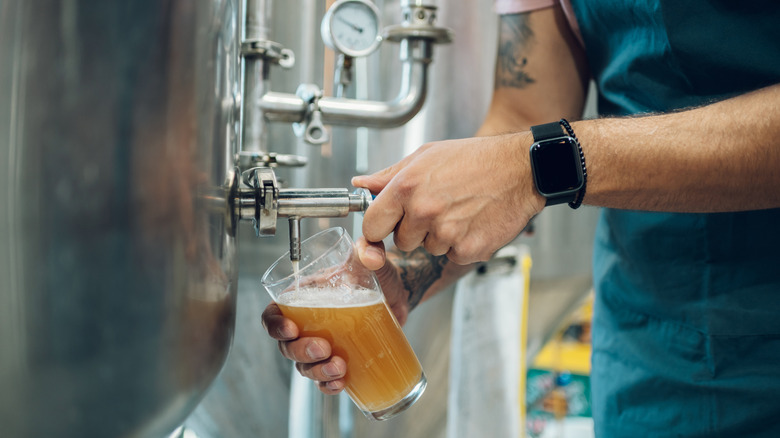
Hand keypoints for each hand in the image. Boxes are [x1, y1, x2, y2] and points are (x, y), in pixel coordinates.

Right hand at [260, 237, 410, 394]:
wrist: (399, 293)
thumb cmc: (376, 274)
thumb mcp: (370, 259)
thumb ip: (369, 248)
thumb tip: (371, 254)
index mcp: (303, 298)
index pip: (274, 314)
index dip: (275, 325)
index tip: (291, 329)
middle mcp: (307, 323)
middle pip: (286, 346)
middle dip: (300, 351)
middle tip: (323, 348)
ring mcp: (322, 344)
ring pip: (304, 366)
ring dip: (316, 371)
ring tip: (339, 367)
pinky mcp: (339, 359)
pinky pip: (324, 380)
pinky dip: (329, 385)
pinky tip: (341, 383)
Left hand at [352, 133, 544, 263]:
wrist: (521, 169)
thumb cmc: (475, 159)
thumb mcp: (426, 156)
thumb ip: (390, 175)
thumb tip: (362, 185)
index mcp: (406, 187)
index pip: (372, 226)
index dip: (379, 228)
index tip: (387, 225)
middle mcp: (423, 211)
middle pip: (401, 242)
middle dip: (415, 230)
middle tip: (438, 207)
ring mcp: (446, 233)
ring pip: (428, 249)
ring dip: (440, 237)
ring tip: (460, 210)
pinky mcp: (468, 250)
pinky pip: (452, 256)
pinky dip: (462, 244)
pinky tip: (474, 222)